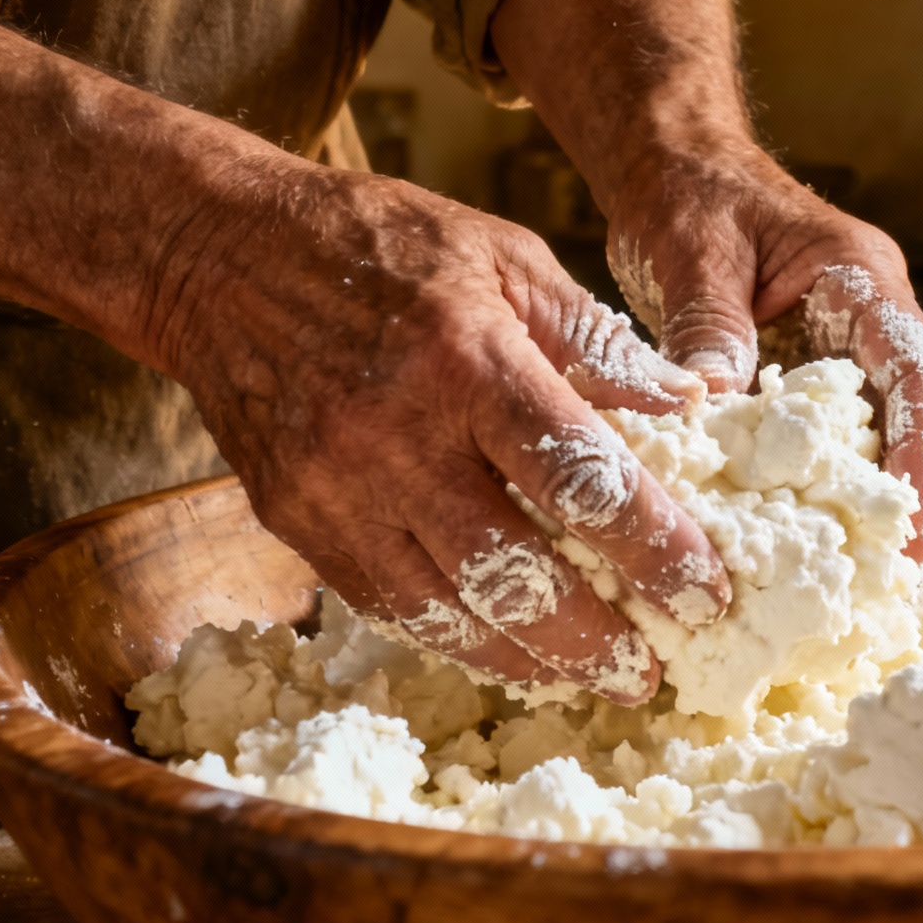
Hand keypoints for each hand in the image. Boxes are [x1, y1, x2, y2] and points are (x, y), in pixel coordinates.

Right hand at [151, 161, 733, 701]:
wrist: (215, 253)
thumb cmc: (382, 245)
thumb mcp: (506, 256)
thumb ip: (596, 339)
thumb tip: (687, 400)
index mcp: (468, 360)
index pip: (581, 478)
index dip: (654, 548)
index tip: (706, 592)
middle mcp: (398, 435)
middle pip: (516, 570)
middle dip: (598, 636)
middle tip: (656, 670)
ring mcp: (336, 488)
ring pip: (448, 610)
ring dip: (532, 658)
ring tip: (595, 678)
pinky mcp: (295, 520)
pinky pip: (389, 605)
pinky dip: (458, 639)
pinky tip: (511, 650)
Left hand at [607, 146, 922, 567]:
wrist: (670, 162)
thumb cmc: (687, 191)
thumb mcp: (691, 252)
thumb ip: (711, 328)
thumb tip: (713, 412)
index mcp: (861, 278)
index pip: (918, 372)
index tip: (912, 526)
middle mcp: (870, 317)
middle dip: (919, 498)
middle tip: (898, 578)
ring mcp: (845, 348)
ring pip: (889, 434)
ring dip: (883, 503)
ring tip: (865, 581)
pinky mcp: (811, 374)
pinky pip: (836, 439)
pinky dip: (832, 491)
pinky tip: (811, 543)